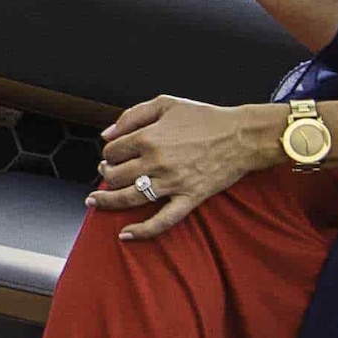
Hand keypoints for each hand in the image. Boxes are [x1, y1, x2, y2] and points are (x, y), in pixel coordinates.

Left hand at [91, 96, 283, 239]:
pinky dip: (142, 230)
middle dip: (106, 174)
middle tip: (108, 173)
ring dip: (108, 201)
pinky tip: (126, 234)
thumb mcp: (166, 104)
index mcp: (149, 137)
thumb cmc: (205, 117)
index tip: (115, 153)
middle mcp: (157, 162)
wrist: (242, 135)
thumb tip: (106, 135)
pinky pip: (162, 220)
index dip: (109, 152)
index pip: (112, 151)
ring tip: (96, 201)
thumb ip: (132, 116)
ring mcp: (172, 183)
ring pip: (130, 198)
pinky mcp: (189, 198)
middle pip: (116, 175)